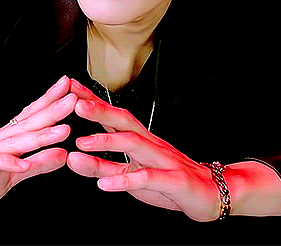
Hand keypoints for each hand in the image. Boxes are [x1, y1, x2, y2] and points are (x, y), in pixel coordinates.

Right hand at [0, 75, 75, 227]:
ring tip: (63, 130)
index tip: (70, 91)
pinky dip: (8, 161)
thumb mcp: (10, 179)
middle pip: (25, 123)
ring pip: (14, 141)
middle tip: (73, 97)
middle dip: (51, 109)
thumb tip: (62, 154)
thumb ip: (36, 166)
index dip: (49, 104)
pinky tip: (24, 162)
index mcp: (1, 141)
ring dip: (39, 135)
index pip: (29, 118)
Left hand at [66, 78, 223, 220]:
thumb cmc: (168, 180)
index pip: (113, 115)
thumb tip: (71, 157)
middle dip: (98, 110)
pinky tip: (105, 184)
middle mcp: (150, 144)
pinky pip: (147, 178)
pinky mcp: (172, 180)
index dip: (91, 101)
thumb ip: (99, 166)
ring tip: (81, 142)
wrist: (211, 193)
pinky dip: (126, 180)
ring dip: (107, 141)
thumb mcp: (127, 174)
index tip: (69, 88)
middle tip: (73, 103)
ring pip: (135, 144)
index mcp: (139, 139)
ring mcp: (162, 160)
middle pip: (124, 121)